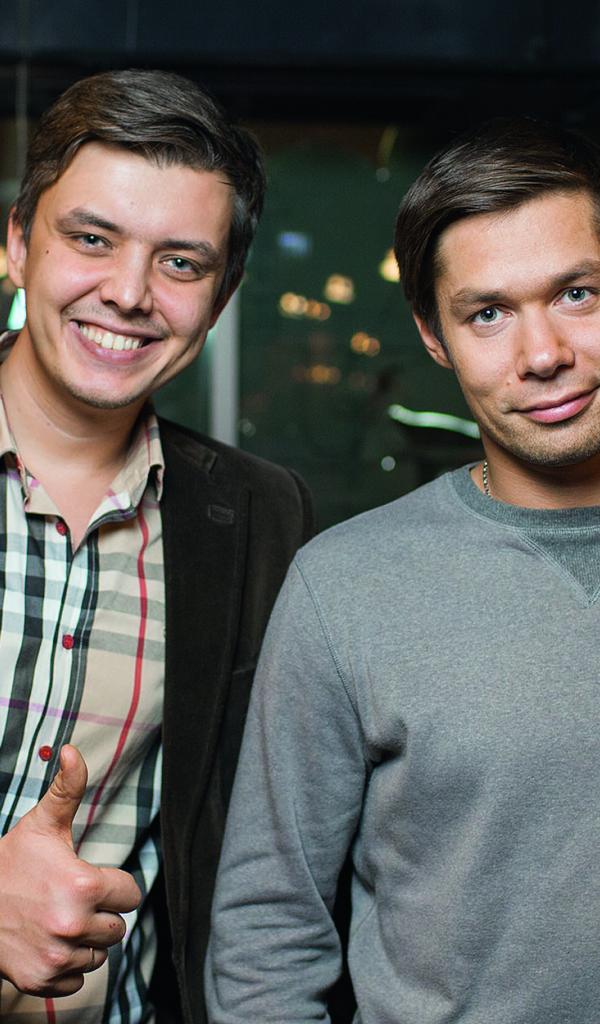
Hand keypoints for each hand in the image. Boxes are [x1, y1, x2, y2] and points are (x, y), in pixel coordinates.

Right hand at [0, 744, 140, 996]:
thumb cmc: (10, 862)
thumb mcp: (42, 824)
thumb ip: (67, 788)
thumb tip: (71, 750)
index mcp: (83, 887)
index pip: (131, 895)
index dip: (113, 886)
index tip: (90, 880)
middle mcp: (73, 926)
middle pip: (118, 927)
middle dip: (100, 914)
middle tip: (71, 900)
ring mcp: (57, 958)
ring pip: (100, 954)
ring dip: (85, 940)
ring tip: (59, 919)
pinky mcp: (42, 981)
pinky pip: (78, 980)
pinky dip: (68, 966)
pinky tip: (50, 942)